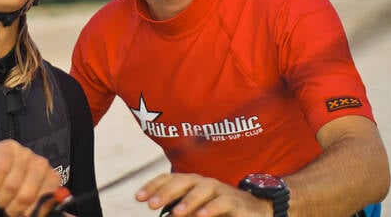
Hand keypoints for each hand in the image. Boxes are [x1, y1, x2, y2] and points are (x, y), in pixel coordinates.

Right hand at [0, 139, 61, 216]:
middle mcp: (41, 163)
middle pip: (28, 195)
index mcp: (51, 177)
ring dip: (2, 198)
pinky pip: (1, 170)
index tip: (23, 214)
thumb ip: (45, 207)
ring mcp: (25, 153)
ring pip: (12, 185)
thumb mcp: (29, 201)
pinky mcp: (8, 148)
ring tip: (0, 197)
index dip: (31, 211)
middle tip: (8, 208)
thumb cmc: (12, 187)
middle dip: (14, 207)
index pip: (46, 199)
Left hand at [136, 173, 271, 216]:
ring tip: (176, 213)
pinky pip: (222, 203)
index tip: (138, 198)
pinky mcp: (234, 201)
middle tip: (151, 204)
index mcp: (189, 183)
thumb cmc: (218, 209)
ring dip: (188, 201)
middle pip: (181, 181)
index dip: (152, 186)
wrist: (252, 209)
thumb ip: (179, 211)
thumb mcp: (195, 210)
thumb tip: (163, 216)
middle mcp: (202, 182)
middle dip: (165, 192)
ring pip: (202, 190)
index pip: (167, 179)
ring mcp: (219, 190)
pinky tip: (201, 216)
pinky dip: (211, 209)